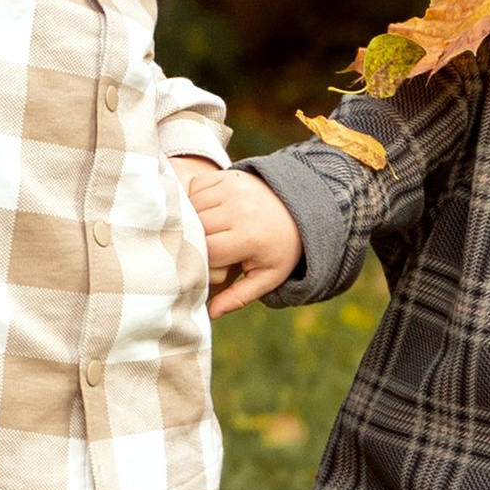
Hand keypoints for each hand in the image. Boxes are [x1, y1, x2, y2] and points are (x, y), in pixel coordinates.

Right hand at [186, 165, 302, 317]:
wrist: (298, 207)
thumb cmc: (279, 248)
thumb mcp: (267, 276)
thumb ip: (239, 296)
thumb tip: (211, 313)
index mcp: (248, 237)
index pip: (205, 251)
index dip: (201, 261)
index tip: (208, 267)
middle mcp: (239, 209)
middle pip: (194, 228)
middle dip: (194, 241)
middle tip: (207, 249)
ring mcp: (232, 188)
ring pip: (191, 206)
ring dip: (191, 220)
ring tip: (208, 231)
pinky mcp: (226, 175)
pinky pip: (194, 188)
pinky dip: (194, 201)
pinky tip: (210, 212)